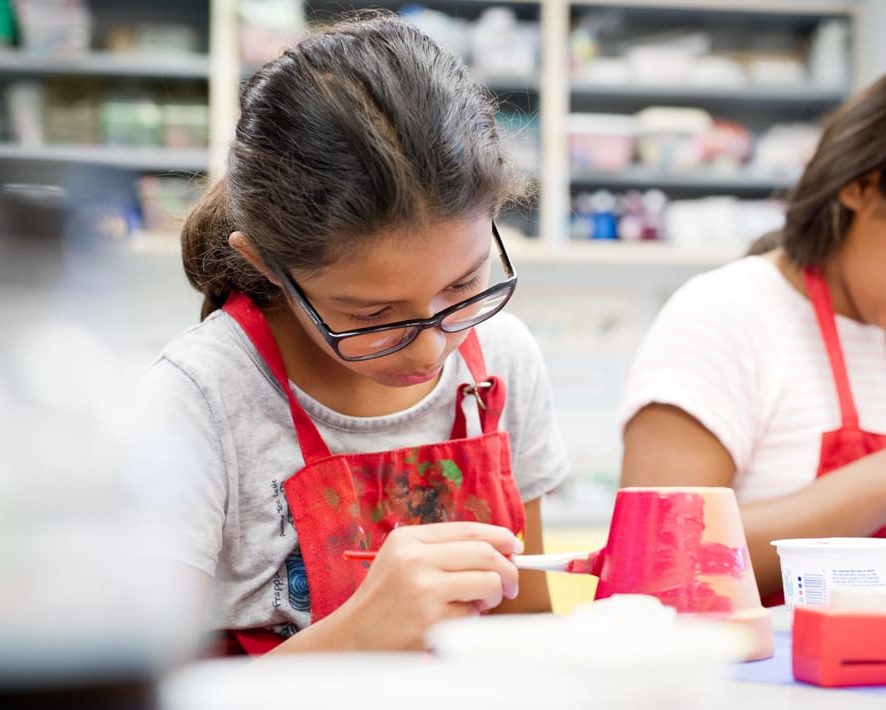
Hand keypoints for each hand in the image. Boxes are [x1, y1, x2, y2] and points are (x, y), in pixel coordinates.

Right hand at [335, 522, 521, 650]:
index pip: (469, 530)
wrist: (354, 636)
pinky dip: (470, 619)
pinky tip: (449, 621)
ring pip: (487, 582)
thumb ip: (442, 549)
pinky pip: (473, 614)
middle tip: (509, 583)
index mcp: (409, 539)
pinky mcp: (432, 620)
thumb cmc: (385, 598)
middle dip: (507, 569)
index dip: (499, 536)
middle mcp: (416, 559)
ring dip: (491, 596)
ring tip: (475, 604)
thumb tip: (498, 550)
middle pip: (484, 553)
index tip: (514, 546)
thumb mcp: (402, 558)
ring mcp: (424, 590)